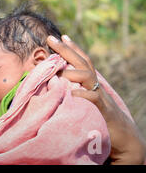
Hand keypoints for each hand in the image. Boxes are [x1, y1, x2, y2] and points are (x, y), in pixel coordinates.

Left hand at [47, 35, 145, 164]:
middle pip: (82, 63)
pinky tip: (70, 93)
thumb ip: (73, 90)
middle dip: (66, 49)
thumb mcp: (84, 100)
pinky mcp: (102, 110)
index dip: (72, 48)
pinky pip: (93, 98)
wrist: (122, 137)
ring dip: (71, 72)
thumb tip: (53, 82)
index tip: (61, 36)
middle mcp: (95, 85)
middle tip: (51, 38)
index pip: (82, 60)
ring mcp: (100, 96)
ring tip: (57, 72)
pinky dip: (81, 94)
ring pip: (87, 77)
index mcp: (90, 82)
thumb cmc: (98, 117)